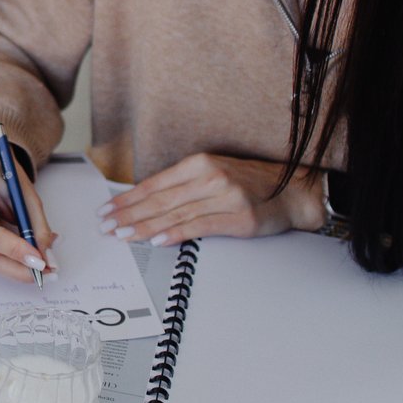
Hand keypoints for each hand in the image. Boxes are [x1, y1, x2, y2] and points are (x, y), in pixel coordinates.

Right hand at [0, 140, 57, 283]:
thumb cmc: (2, 176)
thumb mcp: (27, 194)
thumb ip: (38, 226)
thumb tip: (47, 257)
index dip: (15, 251)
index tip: (39, 260)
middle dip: (19, 269)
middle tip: (45, 270)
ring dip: (14, 267)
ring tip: (37, 262)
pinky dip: (4, 259)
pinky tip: (16, 251)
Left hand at [98, 153, 322, 246]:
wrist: (296, 191)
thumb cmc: (254, 184)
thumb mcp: (217, 174)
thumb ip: (186, 186)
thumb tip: (149, 203)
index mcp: (201, 163)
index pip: (156, 184)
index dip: (128, 198)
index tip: (108, 209)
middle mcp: (211, 177)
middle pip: (160, 199)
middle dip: (129, 214)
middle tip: (106, 225)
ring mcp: (225, 197)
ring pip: (175, 214)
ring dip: (145, 227)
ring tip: (123, 235)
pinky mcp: (238, 217)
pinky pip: (199, 227)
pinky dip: (175, 233)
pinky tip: (157, 240)